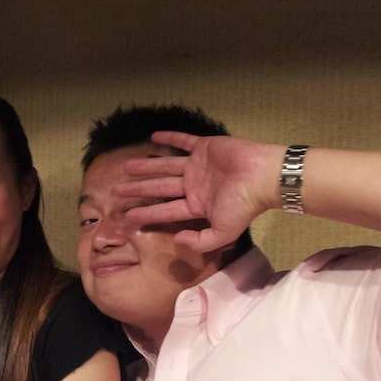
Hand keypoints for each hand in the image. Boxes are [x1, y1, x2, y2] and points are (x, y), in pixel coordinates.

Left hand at [116, 131, 280, 252]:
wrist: (263, 178)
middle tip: (117, 190)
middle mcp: (193, 186)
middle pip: (159, 187)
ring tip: (126, 166)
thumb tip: (178, 239)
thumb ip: (200, 242)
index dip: (146, 213)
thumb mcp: (223, 234)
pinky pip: (183, 141)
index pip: (165, 210)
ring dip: (146, 165)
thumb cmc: (243, 206)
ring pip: (165, 166)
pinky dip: (169, 138)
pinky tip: (152, 138)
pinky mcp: (204, 147)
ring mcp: (198, 166)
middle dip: (138, 189)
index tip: (126, 216)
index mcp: (196, 206)